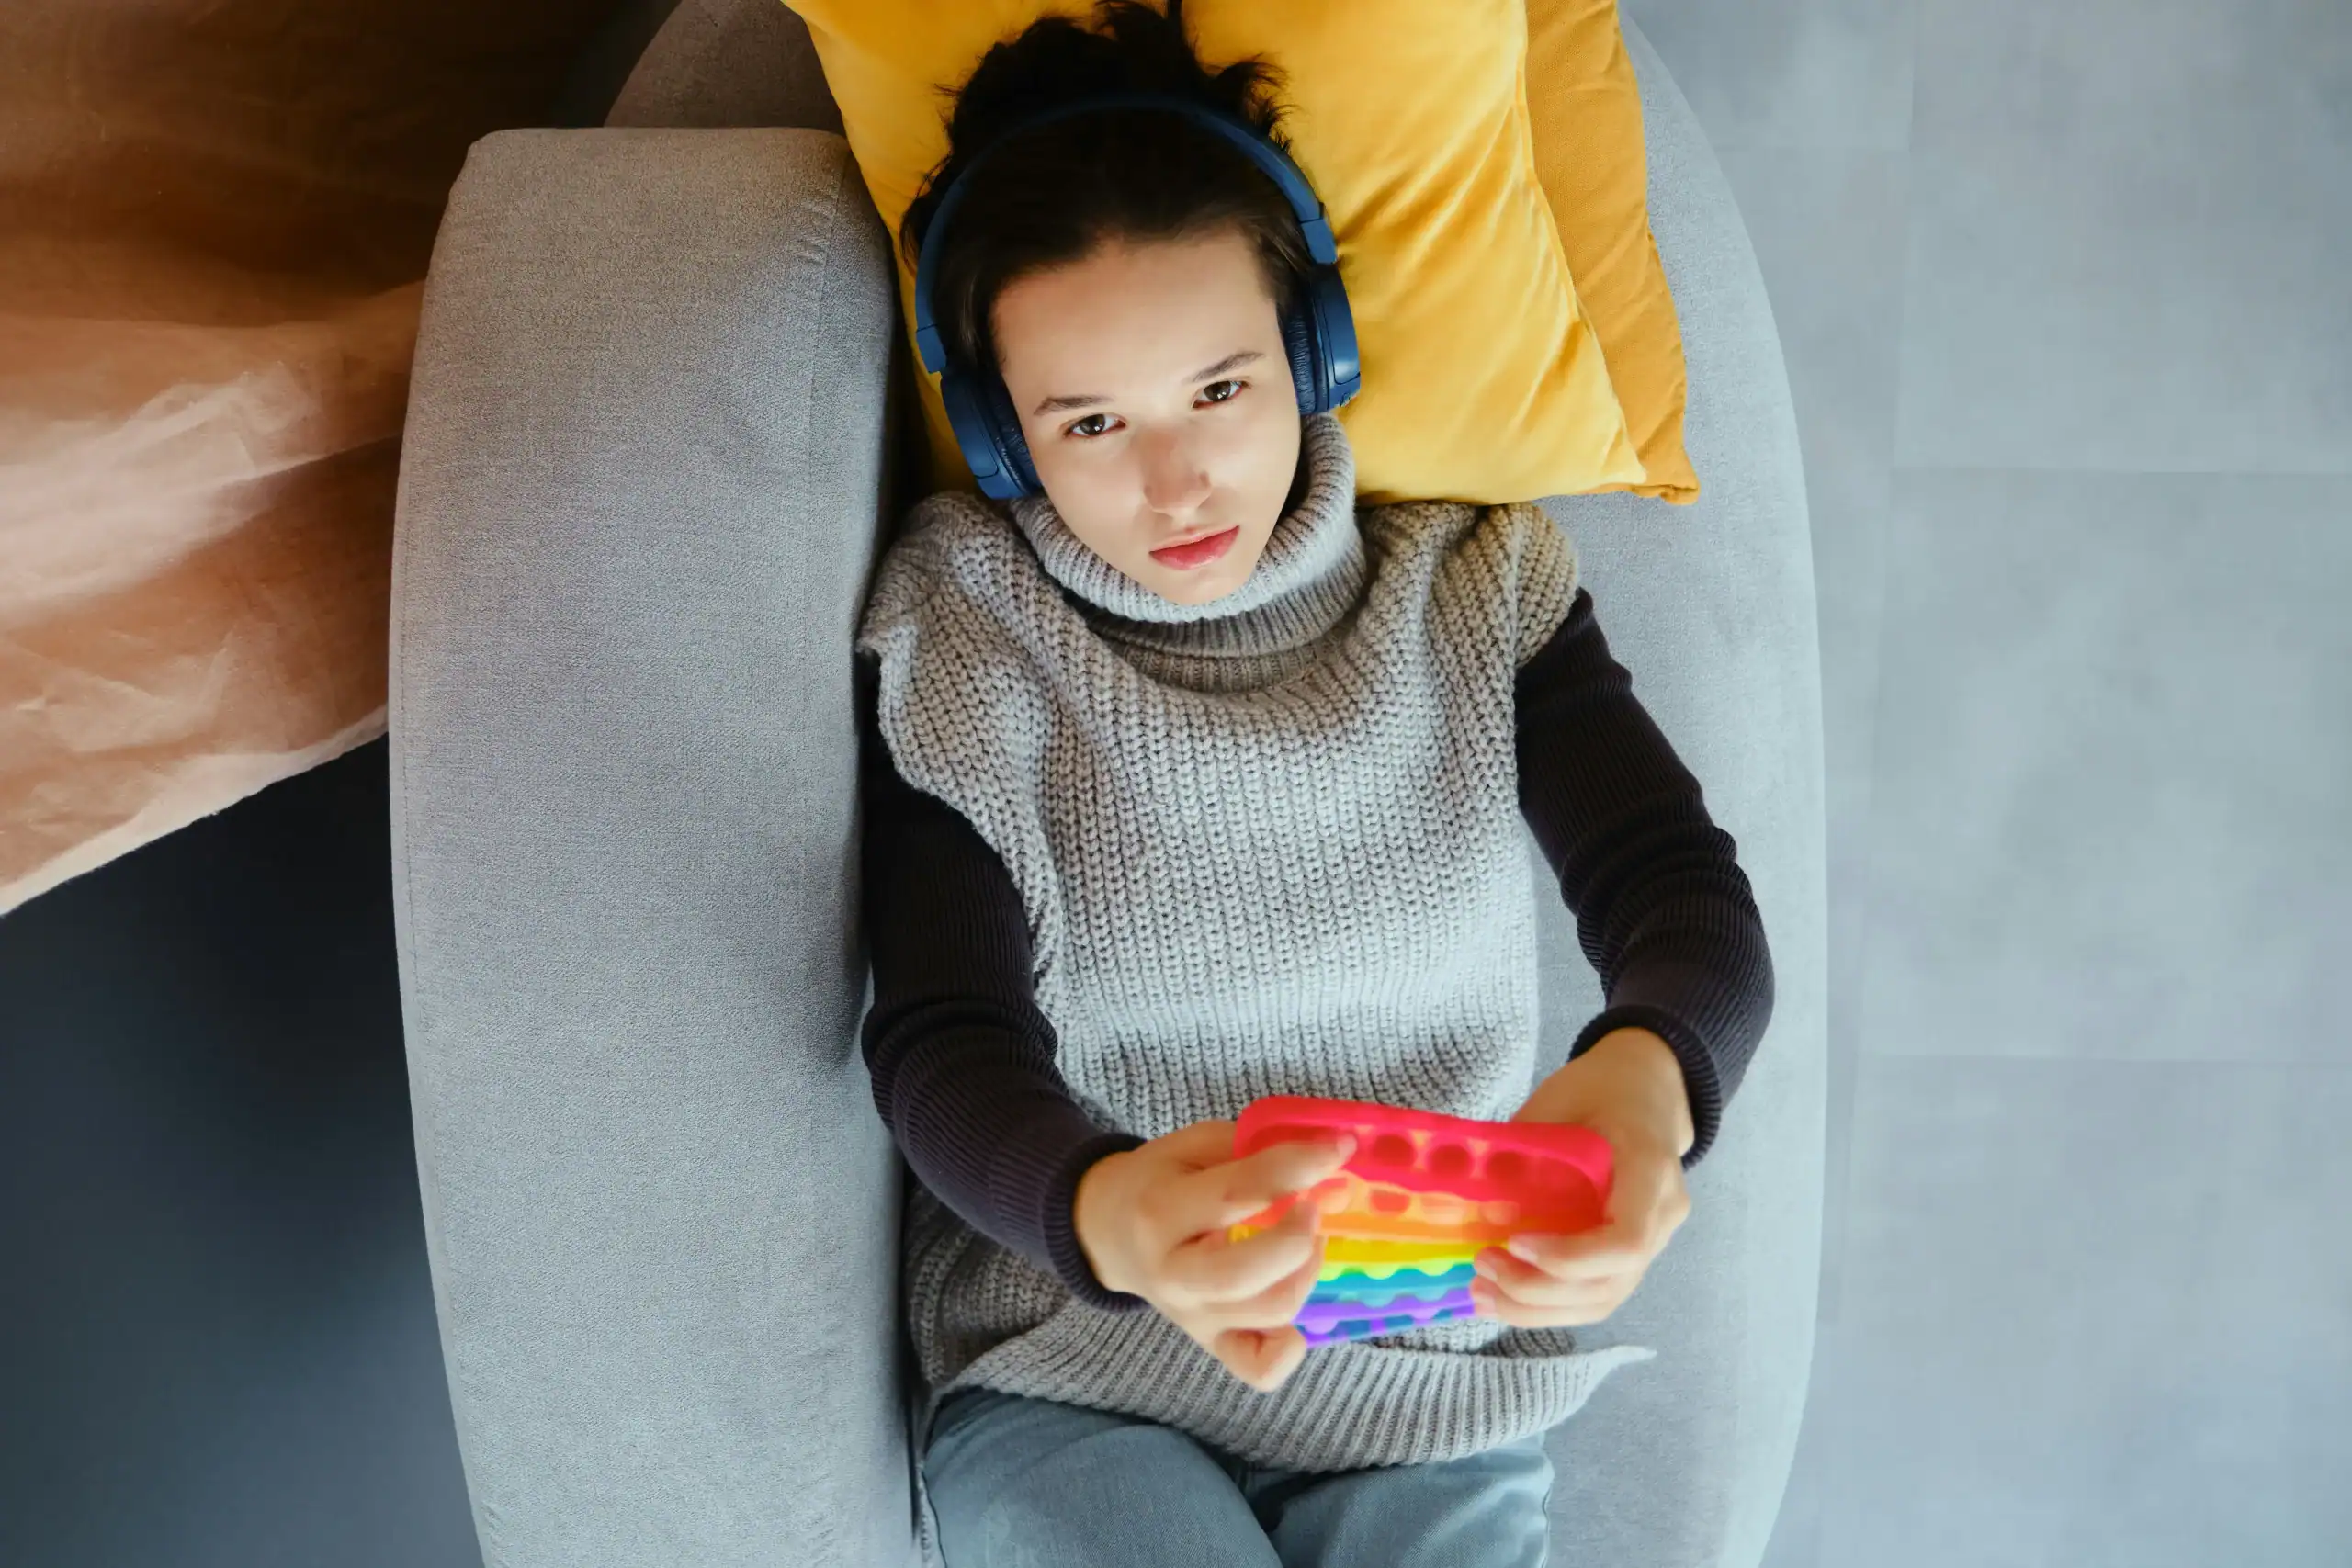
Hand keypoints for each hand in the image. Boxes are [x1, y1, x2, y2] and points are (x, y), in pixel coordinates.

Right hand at [1073, 1120, 1354, 1393]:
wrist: (1110, 1232)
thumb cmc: (1160, 1181)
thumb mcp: (1193, 1147)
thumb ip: (1254, 1150)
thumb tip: (1328, 1165)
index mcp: (1159, 1212)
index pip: (1235, 1194)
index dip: (1297, 1167)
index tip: (1338, 1148)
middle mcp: (1173, 1274)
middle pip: (1243, 1273)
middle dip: (1296, 1237)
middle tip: (1312, 1207)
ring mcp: (1194, 1316)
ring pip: (1267, 1312)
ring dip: (1305, 1273)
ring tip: (1307, 1242)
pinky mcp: (1213, 1343)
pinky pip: (1259, 1368)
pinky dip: (1289, 1349)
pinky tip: (1296, 1314)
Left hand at [1471, 1027, 1695, 1329]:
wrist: (1646, 1088)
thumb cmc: (1599, 1088)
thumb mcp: (1556, 1101)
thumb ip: (1521, 1151)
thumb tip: (1469, 1204)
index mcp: (1650, 1167)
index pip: (1625, 1240)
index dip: (1568, 1256)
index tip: (1513, 1241)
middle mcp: (1664, 1213)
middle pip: (1610, 1282)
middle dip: (1539, 1291)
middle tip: (1482, 1271)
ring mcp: (1656, 1238)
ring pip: (1603, 1299)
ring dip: (1539, 1309)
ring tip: (1483, 1295)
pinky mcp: (1636, 1253)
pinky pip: (1598, 1292)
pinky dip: (1551, 1303)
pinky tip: (1505, 1297)